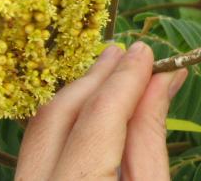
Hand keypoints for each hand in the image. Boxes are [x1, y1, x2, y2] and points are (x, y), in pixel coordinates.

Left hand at [15, 42, 187, 180]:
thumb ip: (149, 136)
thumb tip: (162, 79)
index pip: (98, 117)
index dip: (125, 79)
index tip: (147, 52)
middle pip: (58, 115)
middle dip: (96, 79)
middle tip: (128, 52)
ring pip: (41, 128)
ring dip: (81, 96)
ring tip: (112, 70)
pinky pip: (39, 147)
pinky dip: (69, 122)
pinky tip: (93, 107)